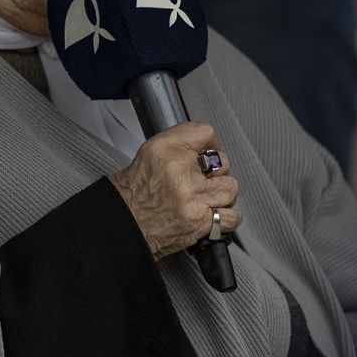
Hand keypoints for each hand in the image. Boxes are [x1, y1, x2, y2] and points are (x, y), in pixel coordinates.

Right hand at [109, 121, 241, 260]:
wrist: (125, 222)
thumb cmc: (138, 188)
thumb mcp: (153, 149)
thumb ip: (183, 139)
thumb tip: (209, 143)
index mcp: (167, 149)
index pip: (206, 132)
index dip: (209, 144)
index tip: (205, 152)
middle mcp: (180, 172)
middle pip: (223, 161)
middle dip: (215, 171)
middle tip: (202, 179)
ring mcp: (192, 200)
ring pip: (230, 188)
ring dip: (222, 193)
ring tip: (207, 196)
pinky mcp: (199, 224)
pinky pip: (231, 217)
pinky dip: (228, 216)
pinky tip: (215, 212)